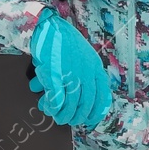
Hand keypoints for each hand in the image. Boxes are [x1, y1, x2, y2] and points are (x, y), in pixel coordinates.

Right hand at [29, 11, 112, 126]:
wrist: (46, 28)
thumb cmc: (63, 43)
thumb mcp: (83, 56)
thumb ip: (86, 75)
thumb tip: (79, 98)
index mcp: (95, 67)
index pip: (102, 96)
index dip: (96, 111)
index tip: (89, 120)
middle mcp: (86, 72)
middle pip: (85, 103)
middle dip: (76, 116)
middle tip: (69, 121)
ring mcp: (70, 74)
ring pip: (70, 104)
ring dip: (62, 115)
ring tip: (55, 116)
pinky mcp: (54, 75)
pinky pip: (55, 98)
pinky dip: (51, 106)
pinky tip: (47, 106)